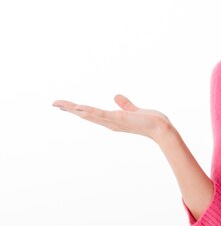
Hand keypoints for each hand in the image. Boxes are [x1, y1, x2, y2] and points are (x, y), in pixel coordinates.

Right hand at [52, 94, 171, 141]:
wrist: (161, 128)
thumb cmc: (151, 121)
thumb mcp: (134, 110)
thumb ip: (125, 104)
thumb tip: (116, 96)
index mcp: (112, 120)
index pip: (91, 113)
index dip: (77, 109)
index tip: (64, 105)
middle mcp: (110, 123)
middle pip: (86, 115)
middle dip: (70, 109)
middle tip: (54, 103)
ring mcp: (113, 122)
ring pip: (90, 114)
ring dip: (75, 109)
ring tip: (61, 104)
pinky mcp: (119, 119)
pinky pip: (101, 114)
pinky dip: (90, 111)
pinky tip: (79, 107)